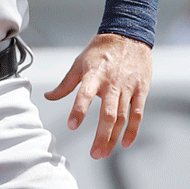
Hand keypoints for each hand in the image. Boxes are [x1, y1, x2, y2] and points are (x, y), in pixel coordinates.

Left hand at [44, 32, 151, 158]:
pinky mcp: (141, 90)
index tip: (72, 125)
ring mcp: (128, 87)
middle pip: (108, 113)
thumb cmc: (100, 51)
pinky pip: (137, 113)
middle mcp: (112, 82)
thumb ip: (65, 84)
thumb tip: (48, 97)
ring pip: (122, 117)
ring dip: (113, 137)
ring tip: (104, 153)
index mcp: (94, 75)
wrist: (129, 34)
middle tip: (94, 154)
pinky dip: (133, 130)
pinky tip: (125, 143)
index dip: (79, 110)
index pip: (84, 94)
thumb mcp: (79, 63)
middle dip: (102, 136)